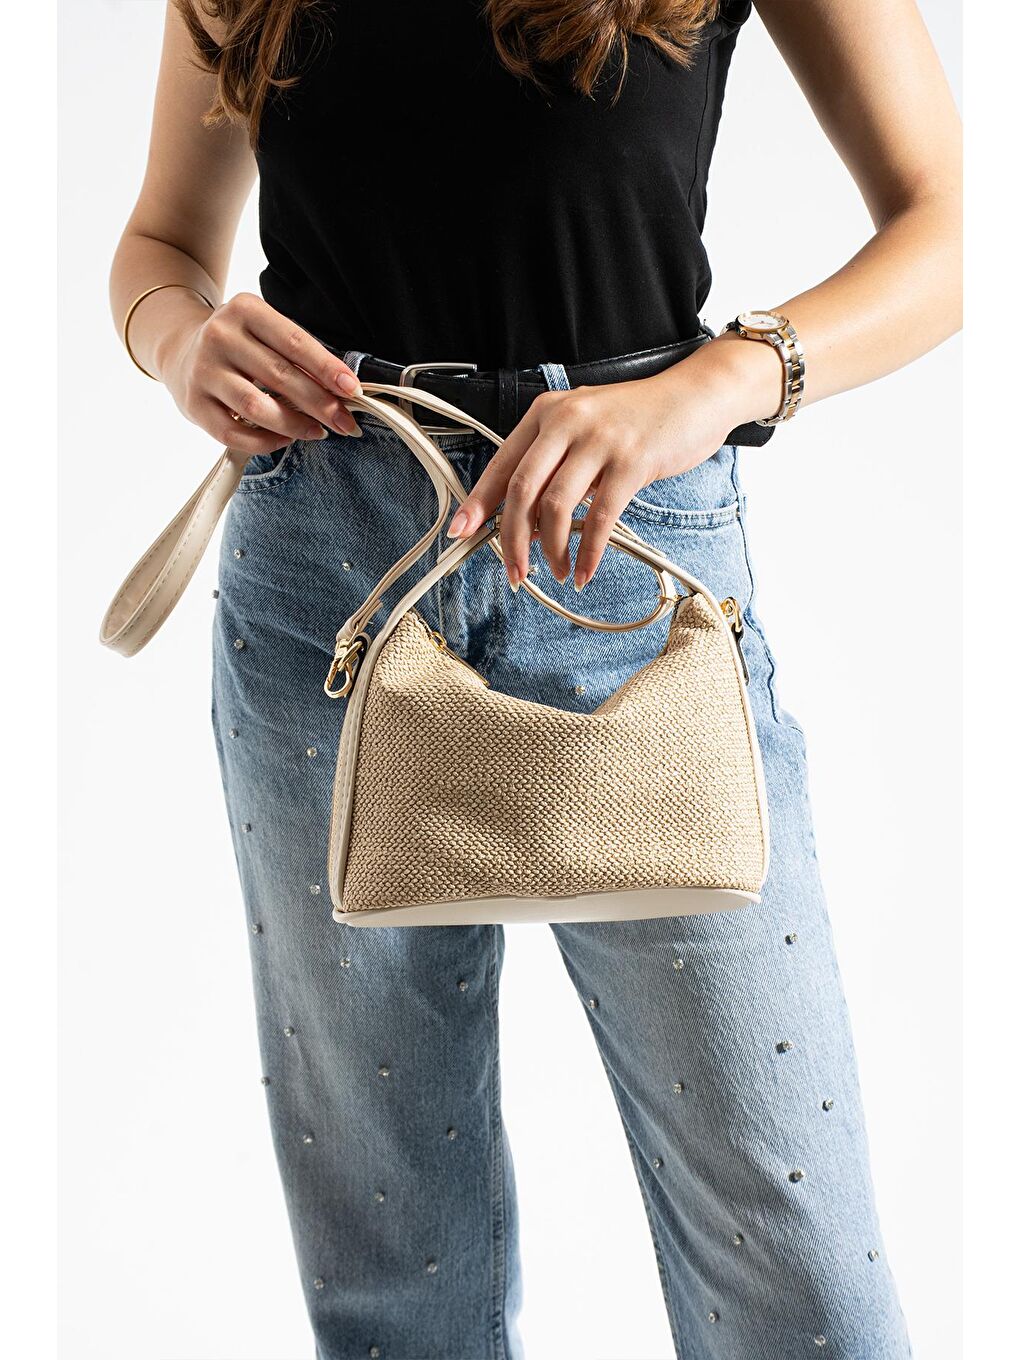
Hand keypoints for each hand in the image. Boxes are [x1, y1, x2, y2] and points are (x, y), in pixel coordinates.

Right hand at [158, 291, 362, 451]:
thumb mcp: (266, 332)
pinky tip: (285, 439)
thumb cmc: (240, 344)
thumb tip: (342, 391)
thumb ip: (299, 356)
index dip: (327, 369)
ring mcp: (203, 371)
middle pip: (280, 376)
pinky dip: (265, 441)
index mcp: (245, 310)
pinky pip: (234, 433)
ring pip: (257, 408)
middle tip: (345, 422)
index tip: (353, 390)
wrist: (182, 349)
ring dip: (295, 425)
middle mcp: (220, 336)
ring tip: (318, 431)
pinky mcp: (193, 404)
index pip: (295, 342)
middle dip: (320, 403)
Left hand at [445, 339, 774, 589]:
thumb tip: (523, 515)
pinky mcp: (632, 461)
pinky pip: (601, 518)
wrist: (696, 394)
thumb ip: (555, 461)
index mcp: (547, 413)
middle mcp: (568, 421)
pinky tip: (585, 569)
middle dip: (512, 540)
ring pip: (557, 506)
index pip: (503, 464)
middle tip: (514, 571)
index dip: (479, 503)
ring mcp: (600, 440)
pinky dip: (588, 551)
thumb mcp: (585, 426)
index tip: (461, 531)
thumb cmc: (639, 417)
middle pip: (523, 491)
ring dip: (551, 550)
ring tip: (558, 571)